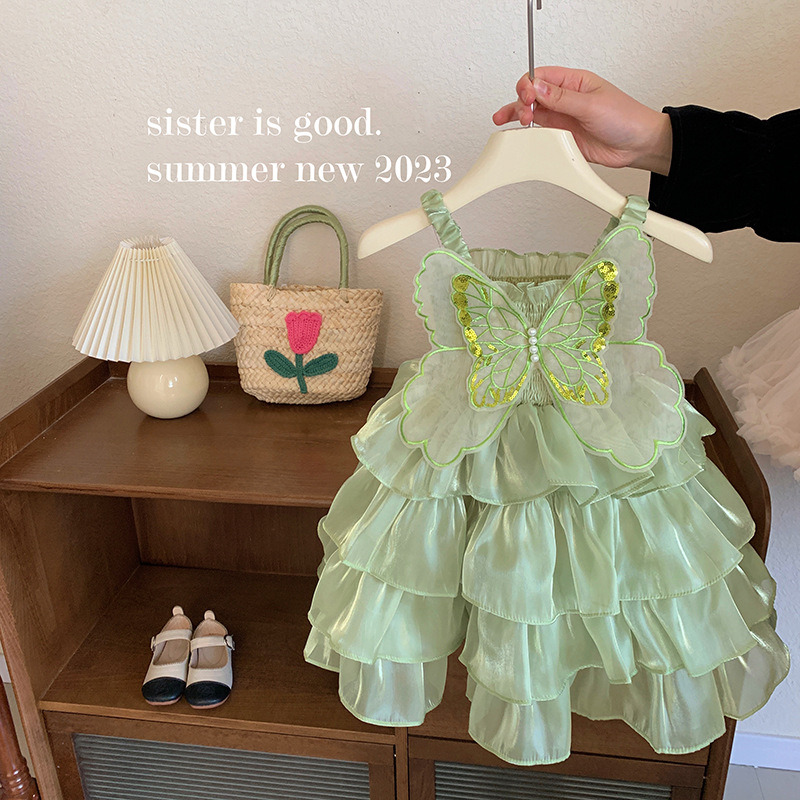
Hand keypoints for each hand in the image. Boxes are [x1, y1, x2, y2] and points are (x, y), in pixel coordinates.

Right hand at [492, 67, 672, 175]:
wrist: (637, 145)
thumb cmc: (626, 118)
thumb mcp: (592, 105)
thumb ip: (562, 98)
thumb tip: (537, 87)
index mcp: (574, 82)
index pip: (541, 77)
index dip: (528, 85)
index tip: (526, 96)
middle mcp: (565, 99)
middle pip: (531, 95)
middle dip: (521, 102)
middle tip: (524, 114)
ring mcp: (562, 118)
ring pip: (532, 114)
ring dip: (518, 117)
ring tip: (505, 121)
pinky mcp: (562, 137)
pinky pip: (539, 134)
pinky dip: (527, 136)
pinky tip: (519, 136)